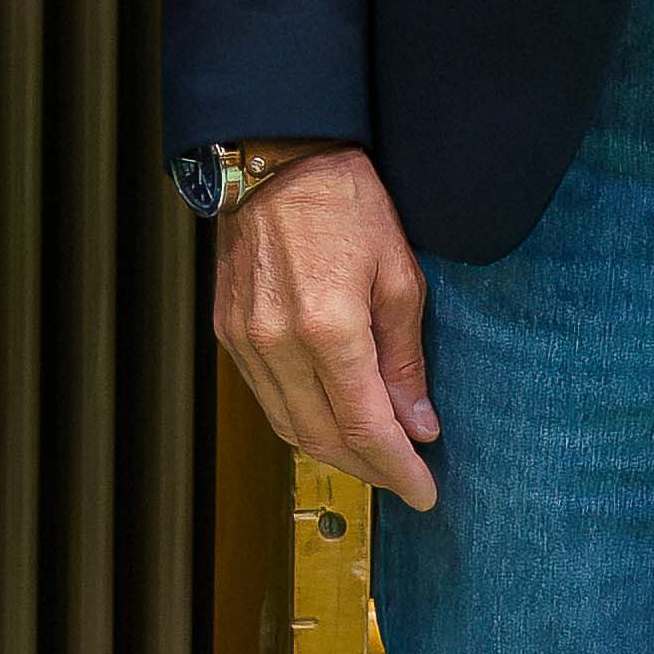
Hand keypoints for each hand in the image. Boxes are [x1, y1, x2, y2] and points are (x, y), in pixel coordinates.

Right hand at [210, 147, 434, 510]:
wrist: (273, 160)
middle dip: (370, 470)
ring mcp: (244, 339)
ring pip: (288, 426)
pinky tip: (331, 419)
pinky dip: (301, 420)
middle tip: (406, 479)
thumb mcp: (400, 277)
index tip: (425, 493)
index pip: (365, 428)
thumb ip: (405, 359)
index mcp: (328, 328)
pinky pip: (265, 397)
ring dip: (334, 452)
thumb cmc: (345, 203)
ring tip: (374, 457)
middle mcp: (277, 342)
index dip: (399, 470)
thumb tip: (418, 424)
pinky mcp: (227, 331)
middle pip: (323, 439)